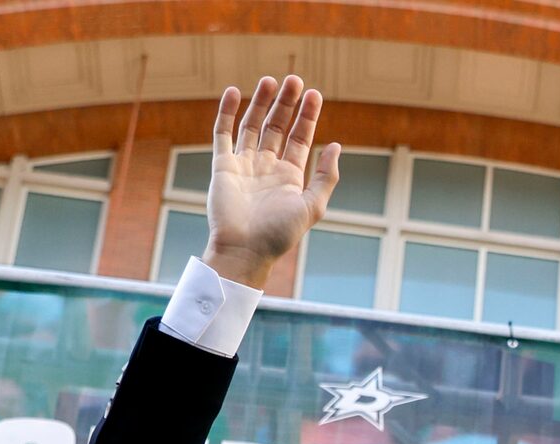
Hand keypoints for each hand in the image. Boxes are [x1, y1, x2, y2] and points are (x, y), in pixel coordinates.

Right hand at [203, 77, 342, 287]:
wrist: (244, 249)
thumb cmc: (279, 234)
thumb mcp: (312, 206)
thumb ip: (325, 177)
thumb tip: (337, 147)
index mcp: (290, 176)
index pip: (300, 138)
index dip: (308, 116)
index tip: (314, 94)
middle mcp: (267, 167)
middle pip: (277, 127)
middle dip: (286, 104)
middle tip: (294, 79)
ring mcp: (244, 164)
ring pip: (252, 125)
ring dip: (261, 102)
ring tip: (270, 80)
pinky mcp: (222, 165)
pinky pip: (223, 133)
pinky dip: (228, 112)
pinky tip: (236, 92)